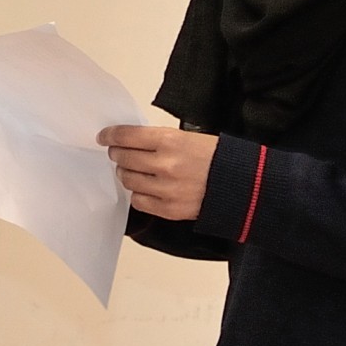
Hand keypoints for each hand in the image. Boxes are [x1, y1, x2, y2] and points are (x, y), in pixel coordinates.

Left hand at [99, 124, 216, 220]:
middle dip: (117, 154)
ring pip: (128, 180)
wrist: (241, 184)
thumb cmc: (215, 157)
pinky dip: (138, 193)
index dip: (110, 136)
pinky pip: (138, 201)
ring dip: (126, 173)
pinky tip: (145, 187)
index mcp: (170, 141)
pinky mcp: (169, 209)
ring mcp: (166, 189)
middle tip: (119, 153)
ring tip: (134, 170)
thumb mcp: (188, 137)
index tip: (104, 137)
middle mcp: (165, 165)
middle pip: (123, 158)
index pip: (127, 136)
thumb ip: (158, 140)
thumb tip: (130, 141)